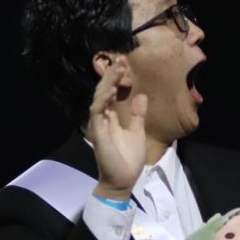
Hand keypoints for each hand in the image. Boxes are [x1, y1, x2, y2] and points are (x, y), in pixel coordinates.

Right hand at [85, 64, 146, 196]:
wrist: (123, 180)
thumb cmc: (128, 159)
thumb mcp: (137, 131)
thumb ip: (137, 115)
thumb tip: (141, 96)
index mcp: (110, 118)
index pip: (111, 93)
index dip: (116, 77)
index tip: (125, 63)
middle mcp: (102, 118)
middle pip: (104, 91)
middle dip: (111, 74)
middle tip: (121, 59)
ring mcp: (98, 125)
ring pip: (100, 97)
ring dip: (108, 82)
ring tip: (118, 68)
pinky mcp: (97, 132)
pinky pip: (98, 111)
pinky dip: (104, 99)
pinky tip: (112, 89)